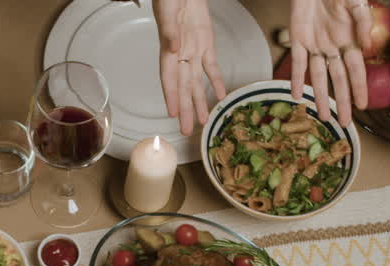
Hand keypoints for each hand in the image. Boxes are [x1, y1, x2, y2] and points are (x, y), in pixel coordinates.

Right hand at [155, 0, 226, 135]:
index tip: (173, 114)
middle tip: (186, 130)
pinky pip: (211, 66)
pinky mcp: (206, 43)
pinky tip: (221, 95)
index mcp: (169, 47)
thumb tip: (173, 49)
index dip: (171, 96)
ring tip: (202, 121)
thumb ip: (170, 29)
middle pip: (183, 86)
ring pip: (197, 81)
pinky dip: (216, 81)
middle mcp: (180, 53)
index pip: (169, 77)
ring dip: (199, 101)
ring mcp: (194, 49)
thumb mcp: (168, 10)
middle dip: (185, 109)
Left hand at [288, 0, 371, 124]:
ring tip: (323, 117)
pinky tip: (297, 96)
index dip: (359, 88)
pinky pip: (297, 62)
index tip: (363, 106)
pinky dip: (297, 79)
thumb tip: (367, 47)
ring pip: (318, 76)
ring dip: (320, 97)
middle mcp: (333, 47)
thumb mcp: (356, 3)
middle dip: (342, 101)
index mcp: (350, 40)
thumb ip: (362, 22)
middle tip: (345, 123)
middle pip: (338, 79)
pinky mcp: (297, 39)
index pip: (356, 70)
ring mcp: (315, 44)